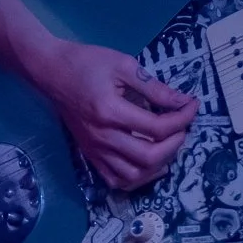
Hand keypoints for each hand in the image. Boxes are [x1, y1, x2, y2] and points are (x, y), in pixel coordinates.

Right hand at [30, 40, 197, 191]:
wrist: (50, 71)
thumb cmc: (86, 62)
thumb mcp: (123, 65)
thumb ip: (154, 87)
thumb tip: (182, 102)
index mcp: (110, 111)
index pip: (156, 127)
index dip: (182, 119)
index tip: (192, 106)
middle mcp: (102, 136)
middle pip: (148, 156)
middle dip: (174, 144)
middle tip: (182, 128)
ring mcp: (94, 149)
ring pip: (133, 175)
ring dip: (157, 165)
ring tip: (167, 146)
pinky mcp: (89, 154)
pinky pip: (114, 180)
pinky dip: (135, 177)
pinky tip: (146, 163)